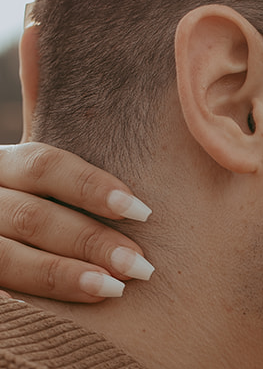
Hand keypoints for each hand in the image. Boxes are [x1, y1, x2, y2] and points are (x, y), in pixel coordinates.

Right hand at [0, 142, 152, 300]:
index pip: (42, 165)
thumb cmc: (27, 206)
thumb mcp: (36, 182)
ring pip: (8, 257)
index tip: (142, 212)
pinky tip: (82, 302)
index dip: (91, 187)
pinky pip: (5, 291)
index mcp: (2, 166)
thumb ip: (62, 162)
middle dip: (91, 241)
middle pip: (31, 215)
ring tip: (114, 288)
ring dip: (66, 274)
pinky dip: (44, 296)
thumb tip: (69, 66)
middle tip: (141, 265)